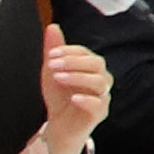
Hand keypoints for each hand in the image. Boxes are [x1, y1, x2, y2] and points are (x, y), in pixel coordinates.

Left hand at [31, 36, 111, 153]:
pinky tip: (73, 98)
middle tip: (53, 66)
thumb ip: (53, 50)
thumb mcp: (52, 72)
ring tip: (59, 79)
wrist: (58, 126)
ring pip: (100, 82)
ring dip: (78, 77)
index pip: (87, 53)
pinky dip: (87, 99)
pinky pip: (99, 104)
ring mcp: (101, 97)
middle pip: (97, 64)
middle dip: (74, 62)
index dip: (70, 51)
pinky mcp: (99, 114)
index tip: (51, 55)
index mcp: (90, 69)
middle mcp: (100, 80)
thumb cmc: (59, 98)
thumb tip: (52, 27)